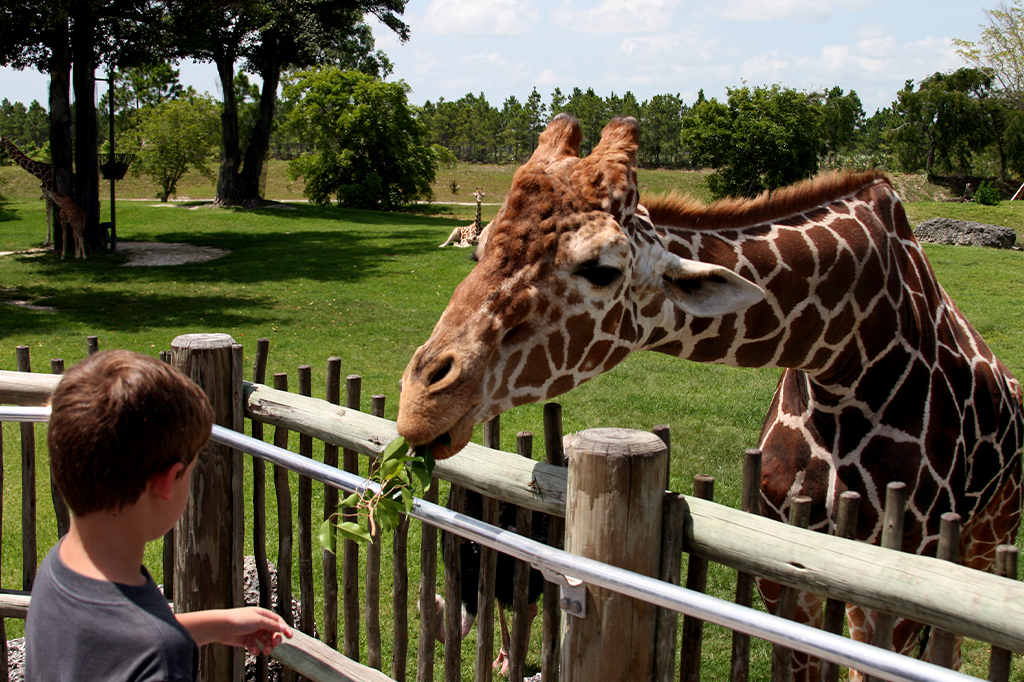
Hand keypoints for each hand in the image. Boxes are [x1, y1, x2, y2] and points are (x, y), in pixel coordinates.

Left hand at [178, 606, 292, 654]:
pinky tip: (253, 650)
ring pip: (265, 641)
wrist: (221, 627)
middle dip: (275, 639)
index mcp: (263, 615)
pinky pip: (255, 647)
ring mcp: (253, 632)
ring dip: (267, 646)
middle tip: (274, 644)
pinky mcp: (246, 641)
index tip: (289, 636)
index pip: (277, 621)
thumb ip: (271, 625)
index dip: (284, 628)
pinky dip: (256, 650)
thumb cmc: (239, 619)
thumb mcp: (258, 620)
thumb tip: (283, 627)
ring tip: (265, 651)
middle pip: (272, 632)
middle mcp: (259, 623)